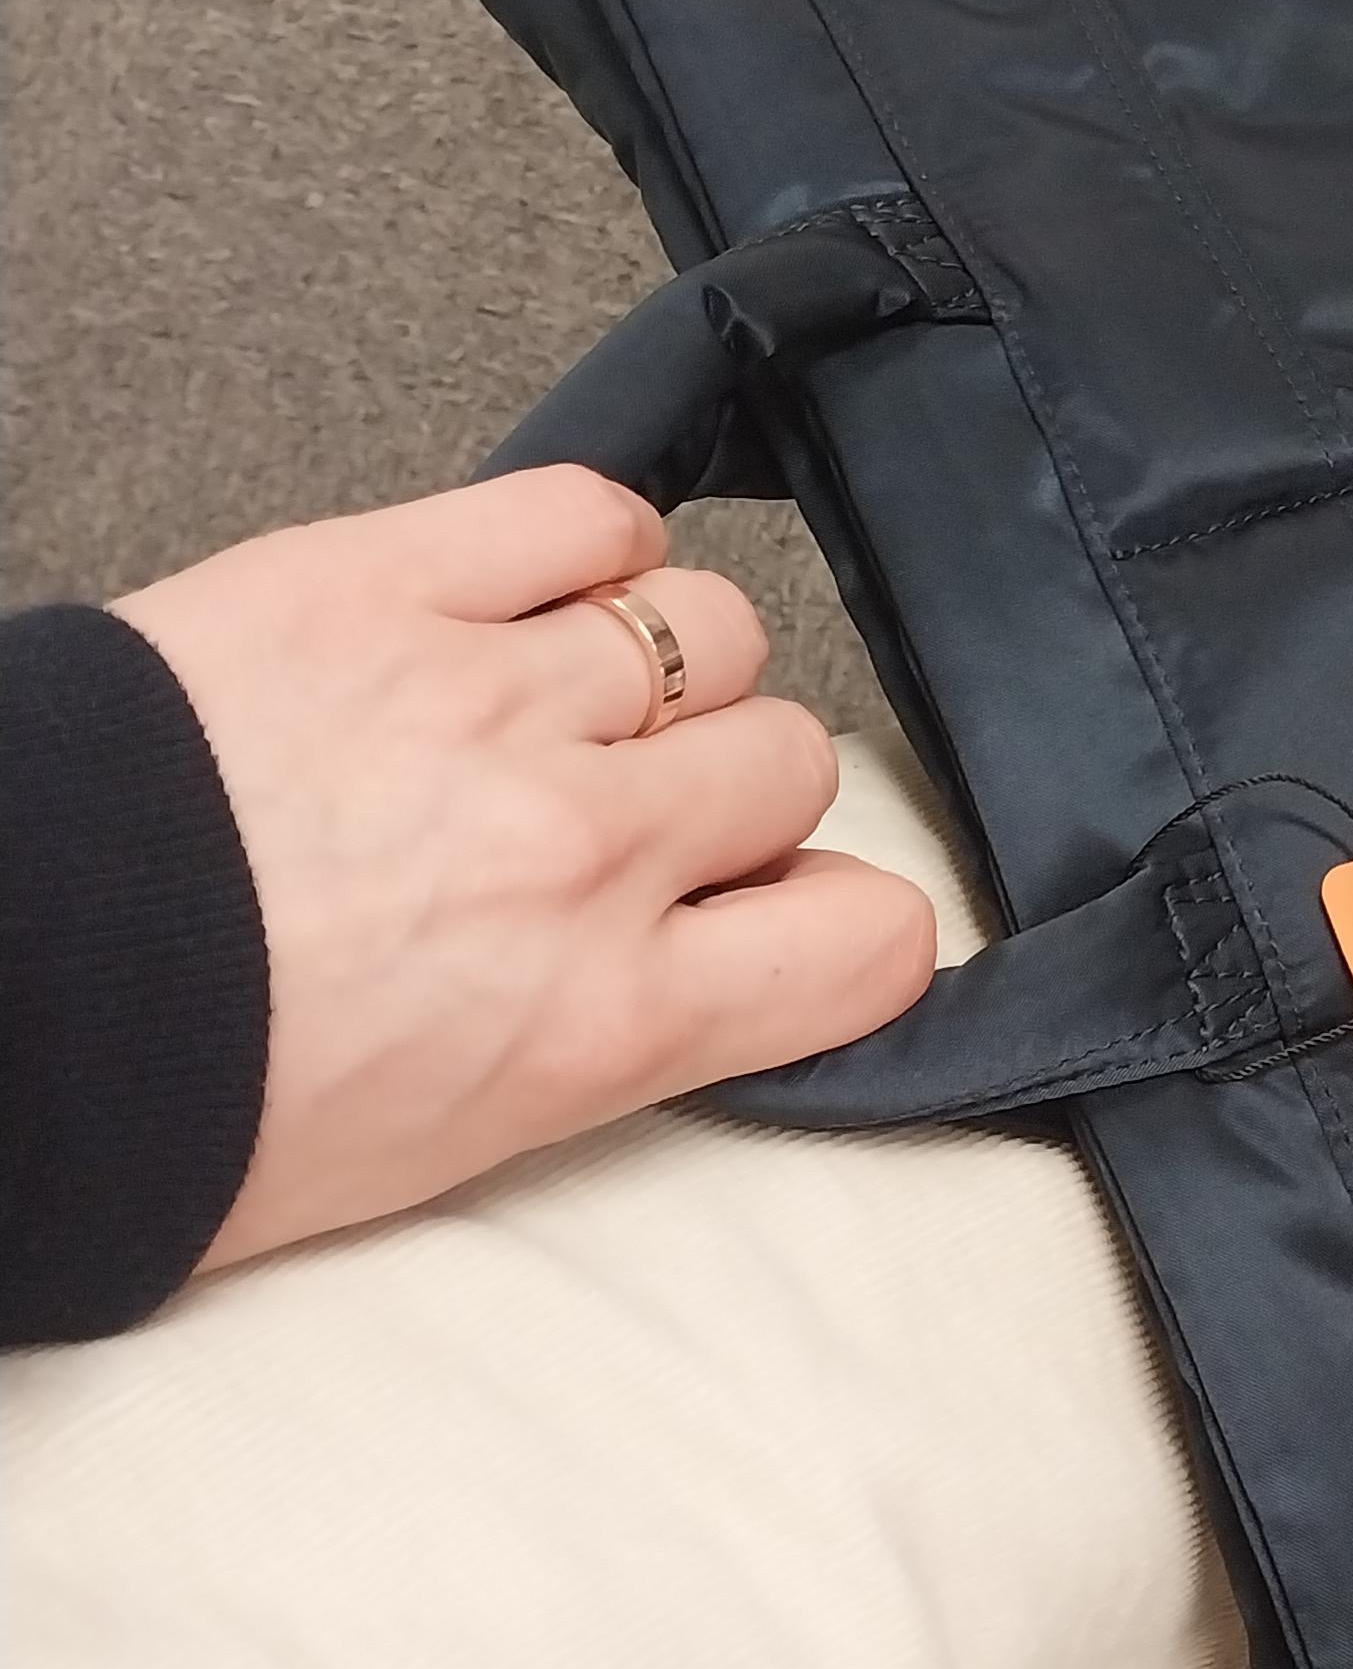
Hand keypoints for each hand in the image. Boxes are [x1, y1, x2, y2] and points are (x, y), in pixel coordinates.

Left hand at [111, 466, 939, 1269]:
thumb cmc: (171, 1104)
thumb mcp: (431, 1152)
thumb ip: (596, 1046)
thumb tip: (692, 975)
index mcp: (599, 1017)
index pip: (866, 942)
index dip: (842, 929)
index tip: (784, 925)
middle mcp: (584, 847)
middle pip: (790, 763)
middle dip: (728, 793)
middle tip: (627, 819)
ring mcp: (491, 698)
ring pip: (709, 630)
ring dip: (660, 669)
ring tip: (564, 701)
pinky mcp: (384, 584)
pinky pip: (579, 516)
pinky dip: (588, 547)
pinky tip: (536, 594)